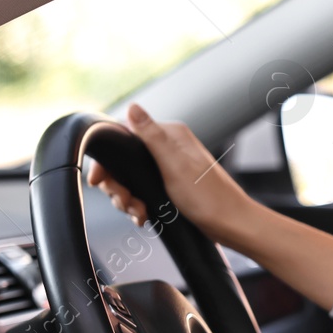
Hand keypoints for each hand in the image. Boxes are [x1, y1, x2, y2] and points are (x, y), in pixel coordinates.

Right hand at [87, 103, 257, 245]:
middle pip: (124, 162)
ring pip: (132, 180)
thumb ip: (152, 136)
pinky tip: (144, 216)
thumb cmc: (210, 198)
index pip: (124, 139)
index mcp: (171, 136)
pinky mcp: (171, 185)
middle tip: (125, 202)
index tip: (100, 181)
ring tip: (137, 212)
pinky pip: (143, 192)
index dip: (108, 161)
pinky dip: (139, 205)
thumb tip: (132, 107)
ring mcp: (169, 167)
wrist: (232, 225)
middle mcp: (169, 148)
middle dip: (118, 186)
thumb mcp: (175, 166)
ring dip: (128, 199)